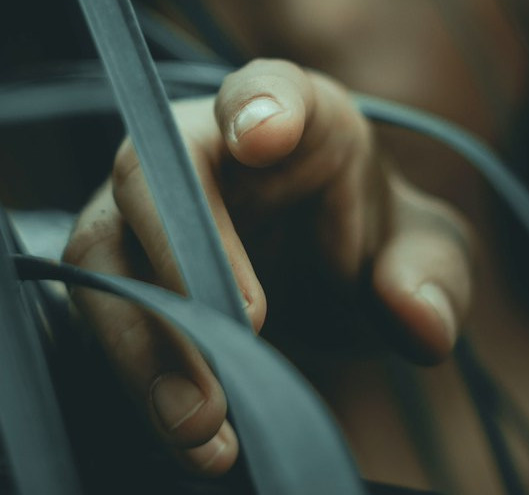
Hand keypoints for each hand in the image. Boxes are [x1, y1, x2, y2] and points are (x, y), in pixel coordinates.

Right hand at [63, 59, 472, 475]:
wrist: (316, 273)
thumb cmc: (365, 242)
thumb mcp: (424, 254)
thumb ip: (432, 276)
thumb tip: (417, 319)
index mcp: (289, 116)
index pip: (263, 88)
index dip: (259, 104)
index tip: (267, 137)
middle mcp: (198, 149)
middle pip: (154, 174)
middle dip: (185, 264)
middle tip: (239, 351)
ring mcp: (142, 209)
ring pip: (103, 255)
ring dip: (144, 343)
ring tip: (202, 430)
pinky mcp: (114, 271)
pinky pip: (97, 315)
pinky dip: (136, 378)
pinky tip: (192, 440)